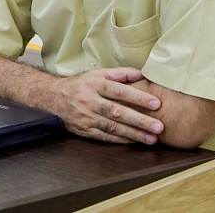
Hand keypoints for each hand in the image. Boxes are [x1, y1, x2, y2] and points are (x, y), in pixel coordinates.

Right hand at [45, 67, 164, 144]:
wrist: (54, 97)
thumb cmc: (81, 84)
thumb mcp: (97, 73)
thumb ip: (120, 74)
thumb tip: (142, 73)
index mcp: (95, 84)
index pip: (119, 90)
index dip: (138, 97)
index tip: (156, 103)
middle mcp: (90, 100)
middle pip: (117, 112)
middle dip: (140, 120)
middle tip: (159, 127)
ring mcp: (86, 117)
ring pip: (113, 127)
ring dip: (134, 134)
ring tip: (152, 139)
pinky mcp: (84, 130)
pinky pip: (105, 136)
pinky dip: (121, 140)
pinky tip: (135, 141)